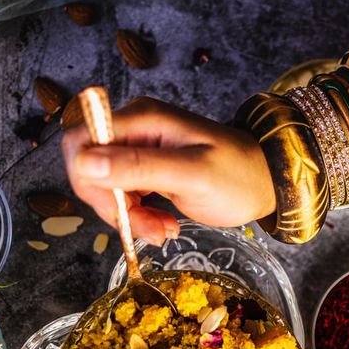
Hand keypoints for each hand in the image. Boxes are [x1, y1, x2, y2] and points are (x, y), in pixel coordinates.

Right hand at [62, 96, 275, 244]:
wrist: (266, 183)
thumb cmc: (238, 175)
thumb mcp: (191, 174)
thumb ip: (138, 167)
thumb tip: (84, 162)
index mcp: (141, 119)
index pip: (82, 141)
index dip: (87, 179)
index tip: (118, 208)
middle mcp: (134, 129)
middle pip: (88, 167)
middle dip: (111, 205)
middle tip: (147, 227)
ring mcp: (139, 149)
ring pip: (103, 187)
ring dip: (128, 216)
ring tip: (163, 229)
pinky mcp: (146, 170)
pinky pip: (122, 196)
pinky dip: (138, 217)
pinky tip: (164, 225)